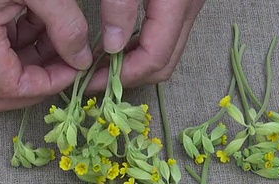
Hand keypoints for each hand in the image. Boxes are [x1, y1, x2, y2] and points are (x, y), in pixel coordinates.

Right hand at [0, 0, 92, 112]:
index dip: (46, 85)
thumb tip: (80, 62)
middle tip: (64, 71)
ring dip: (31, 69)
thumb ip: (66, 27)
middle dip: (34, 89)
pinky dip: (24, 51)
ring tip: (61, 43)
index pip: (8, 87)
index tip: (75, 70)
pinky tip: (46, 29)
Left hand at [87, 0, 205, 90]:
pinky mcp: (179, 5)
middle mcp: (189, 10)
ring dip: (132, 66)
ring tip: (98, 67)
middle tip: (93, 80)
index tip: (90, 81)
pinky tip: (113, 48)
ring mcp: (187, 8)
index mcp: (178, 3)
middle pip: (163, 63)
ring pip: (165, 54)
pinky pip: (162, 39)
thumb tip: (112, 47)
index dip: (121, 76)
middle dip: (127, 78)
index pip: (155, 58)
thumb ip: (120, 7)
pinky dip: (138, 50)